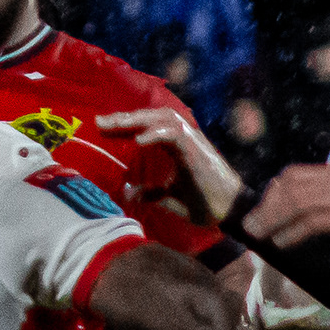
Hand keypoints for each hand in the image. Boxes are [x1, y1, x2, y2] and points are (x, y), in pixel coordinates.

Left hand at [94, 104, 242, 227]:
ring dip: (137, 119)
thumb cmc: (205, 204)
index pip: (146, 127)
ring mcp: (192, 140)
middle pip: (151, 117)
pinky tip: (138, 140)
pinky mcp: (197, 149)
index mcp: (177, 146)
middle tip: (99, 121)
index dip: (124, 127)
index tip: (102, 128)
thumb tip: (128, 192)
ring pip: (162, 118)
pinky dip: (156, 134)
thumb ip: (151, 193)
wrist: (230, 212)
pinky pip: (174, 135)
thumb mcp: (169, 198)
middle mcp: (184, 137)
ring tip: (113, 124)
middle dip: (124, 118)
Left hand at [241, 162, 329, 259]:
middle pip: (290, 187)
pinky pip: (311, 222)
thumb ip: (328, 198)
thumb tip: (297, 209)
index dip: (274, 190)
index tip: (263, 207)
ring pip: (296, 203)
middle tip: (252, 224)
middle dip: (267, 206)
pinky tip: (282, 242)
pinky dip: (292, 232)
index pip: (295, 173)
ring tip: (258, 234)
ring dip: (273, 220)